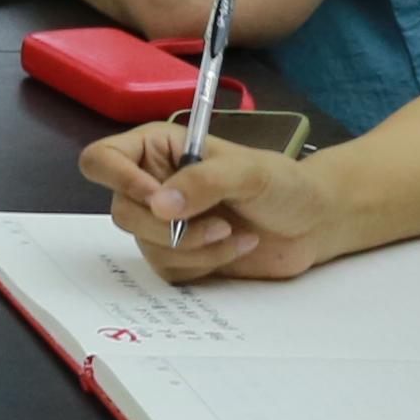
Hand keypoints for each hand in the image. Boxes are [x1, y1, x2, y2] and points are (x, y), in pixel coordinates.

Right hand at [82, 122, 346, 280]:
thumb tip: (159, 205)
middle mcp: (152, 184)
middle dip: (170, 227)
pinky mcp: (180, 256)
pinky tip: (236, 247)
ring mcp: (164, 223)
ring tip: (234, 233)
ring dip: (195, 247)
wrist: (316, 224)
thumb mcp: (250, 171)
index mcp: (157, 149)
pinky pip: (169, 270)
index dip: (118, 180)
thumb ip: (204, 182)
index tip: (158, 200)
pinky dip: (205, 263)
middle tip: (218, 223)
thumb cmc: (285, 183)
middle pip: (122, 210)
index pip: (103, 160)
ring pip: (145, 245)